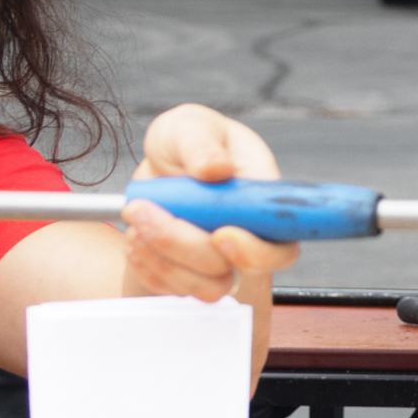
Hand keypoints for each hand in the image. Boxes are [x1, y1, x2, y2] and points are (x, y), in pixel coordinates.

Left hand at [121, 102, 297, 303]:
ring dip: (161, 257)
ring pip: (203, 287)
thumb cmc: (185, 142)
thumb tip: (217, 168)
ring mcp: (221, 261)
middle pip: (233, 269)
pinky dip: (147, 265)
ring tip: (137, 216)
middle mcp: (248, 238)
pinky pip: (173, 289)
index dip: (256, 251)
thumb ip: (202, 144)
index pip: (280, 246)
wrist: (158, 169)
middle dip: (183, 244)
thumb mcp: (189, 127)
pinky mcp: (193, 276)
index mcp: (262, 202)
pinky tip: (137, 235)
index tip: (220, 234)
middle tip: (145, 211)